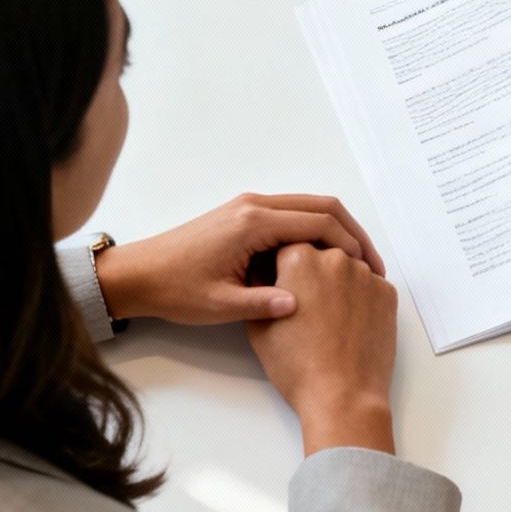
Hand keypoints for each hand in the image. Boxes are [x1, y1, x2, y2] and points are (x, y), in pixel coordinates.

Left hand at [95, 193, 379, 324]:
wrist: (138, 274)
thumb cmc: (174, 289)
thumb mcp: (219, 305)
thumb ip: (261, 305)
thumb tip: (299, 306)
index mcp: (252, 223)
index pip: (318, 223)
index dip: (350, 244)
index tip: (368, 268)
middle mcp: (254, 205)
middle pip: (321, 205)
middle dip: (353, 231)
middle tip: (372, 263)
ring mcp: (249, 206)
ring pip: (308, 206)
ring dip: (336, 229)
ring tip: (354, 262)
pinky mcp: (244, 214)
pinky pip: (292, 213)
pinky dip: (315, 230)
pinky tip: (322, 259)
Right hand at [247, 244, 399, 454]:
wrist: (342, 395)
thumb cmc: (298, 365)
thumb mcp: (258, 324)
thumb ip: (259, 287)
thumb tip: (264, 272)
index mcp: (300, 259)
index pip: (285, 246)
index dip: (279, 266)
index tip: (279, 283)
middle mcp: (336, 258)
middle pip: (319, 253)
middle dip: (310, 273)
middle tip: (304, 305)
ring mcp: (366, 274)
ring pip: (346, 268)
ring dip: (336, 284)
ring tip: (327, 319)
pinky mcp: (388, 293)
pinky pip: (369, 285)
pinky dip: (359, 298)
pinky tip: (348, 324)